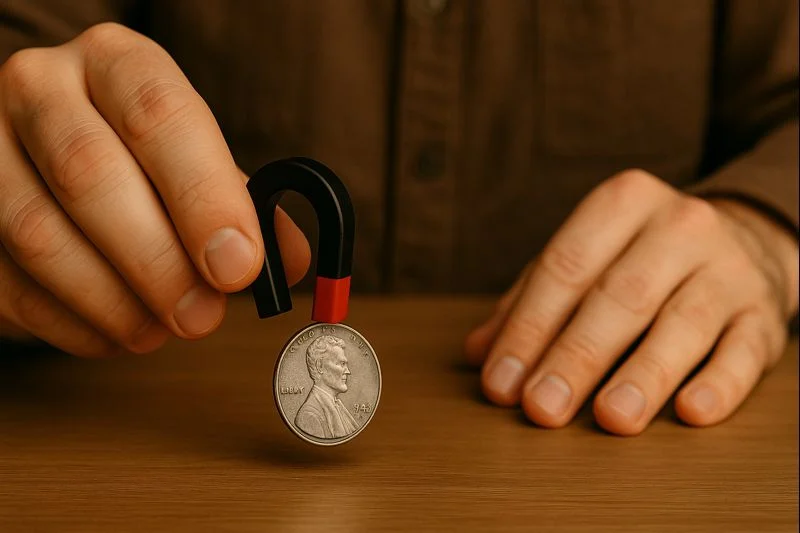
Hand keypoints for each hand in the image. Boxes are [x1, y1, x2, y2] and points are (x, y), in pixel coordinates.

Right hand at [0, 23, 309, 356]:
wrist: (48, 154)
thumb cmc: (141, 158)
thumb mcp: (197, 159)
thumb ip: (244, 205)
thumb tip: (286, 263)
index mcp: (115, 63)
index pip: (158, 115)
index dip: (204, 196)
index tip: (238, 266)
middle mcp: (41, 89)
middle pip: (90, 175)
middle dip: (157, 262)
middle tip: (202, 317)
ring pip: (40, 234)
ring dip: (114, 301)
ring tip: (162, 329)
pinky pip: (11, 283)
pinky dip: (73, 323)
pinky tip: (118, 331)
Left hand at [465, 169, 798, 434]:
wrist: (739, 243)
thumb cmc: (638, 258)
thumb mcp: (584, 260)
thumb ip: (528, 301)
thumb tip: (478, 353)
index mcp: (623, 203)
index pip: (565, 267)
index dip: (528, 327)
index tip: (501, 382)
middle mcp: (680, 226)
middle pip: (620, 296)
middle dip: (576, 355)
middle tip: (542, 407)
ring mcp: (728, 269)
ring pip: (683, 323)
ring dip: (644, 374)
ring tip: (610, 418)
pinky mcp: (764, 315)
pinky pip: (745, 350)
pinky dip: (719, 383)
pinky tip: (690, 412)